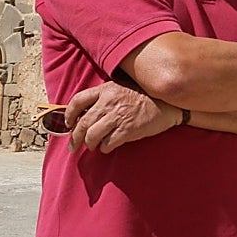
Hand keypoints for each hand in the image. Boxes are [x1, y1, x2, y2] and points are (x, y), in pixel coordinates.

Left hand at [65, 80, 181, 153]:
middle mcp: (108, 102)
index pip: (77, 101)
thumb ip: (105, 97)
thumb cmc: (145, 95)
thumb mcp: (122, 87)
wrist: (168, 102)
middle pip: (82, 123)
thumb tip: (87, 113)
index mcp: (105, 90)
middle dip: (75, 137)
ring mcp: (117, 116)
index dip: (69, 114)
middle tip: (73, 145)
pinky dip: (104, 148)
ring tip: (93, 146)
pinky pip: (107, 144)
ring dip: (89, 144)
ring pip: (92, 136)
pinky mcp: (127, 130)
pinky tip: (107, 147)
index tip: (68, 123)